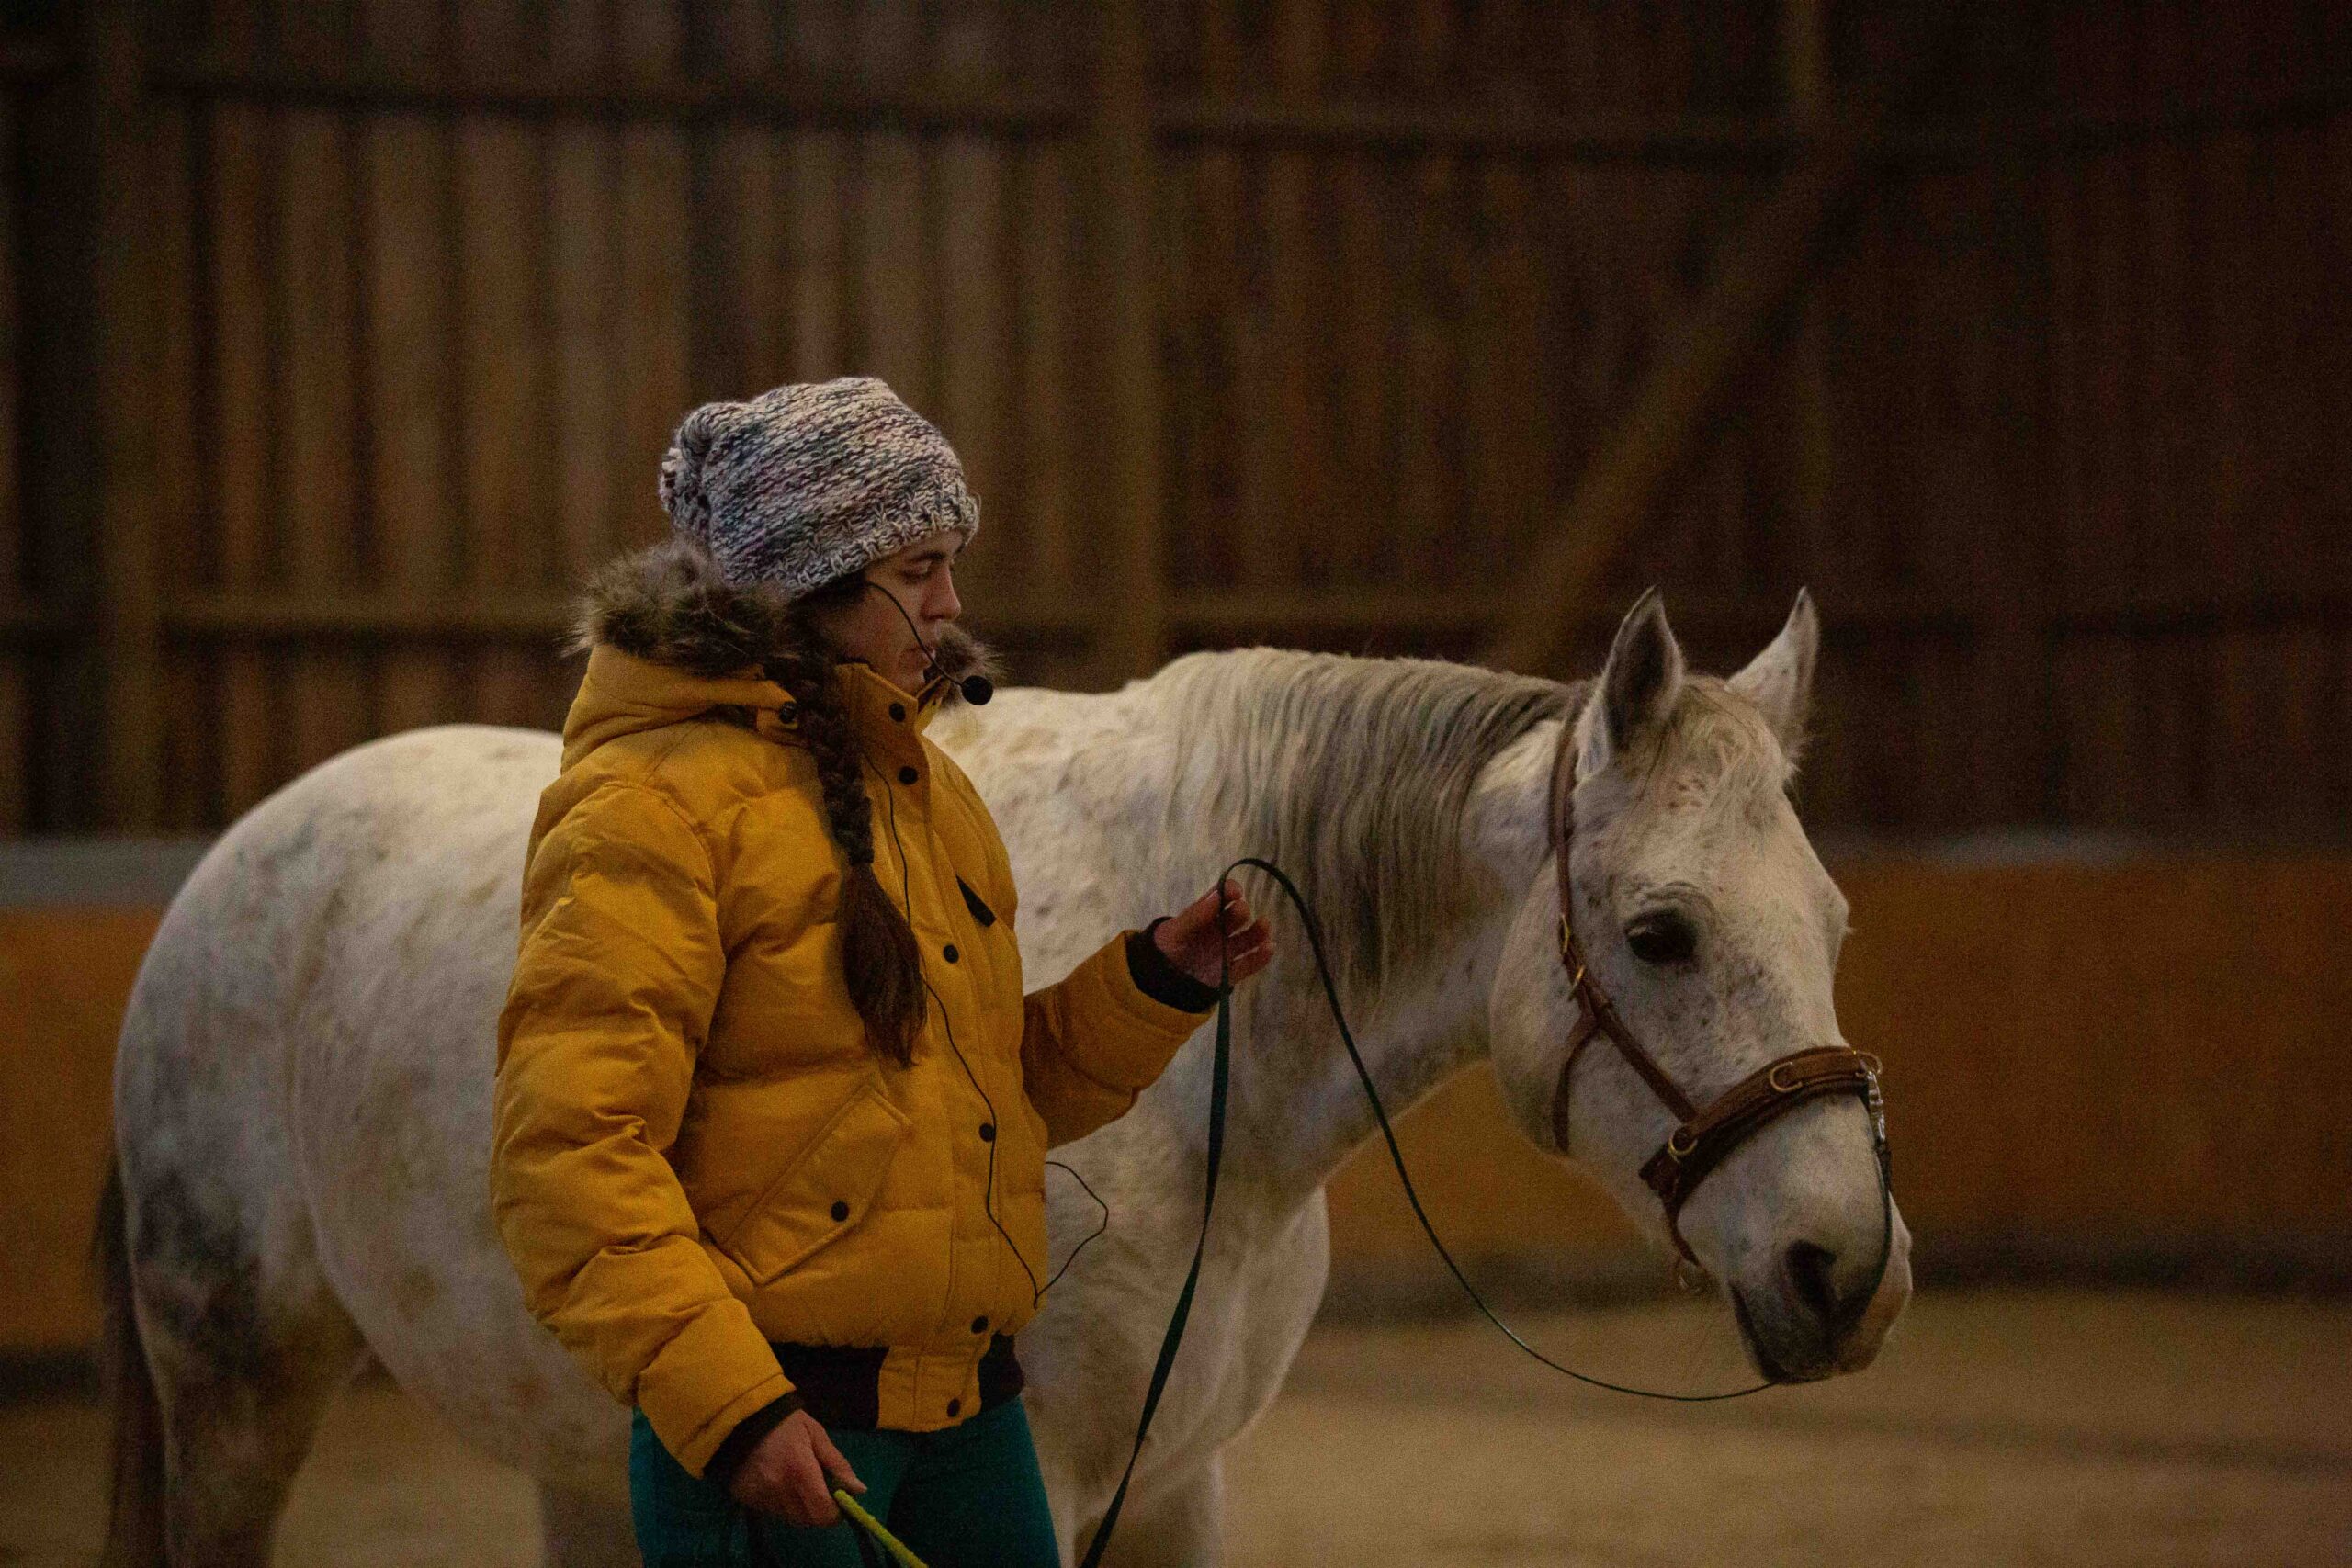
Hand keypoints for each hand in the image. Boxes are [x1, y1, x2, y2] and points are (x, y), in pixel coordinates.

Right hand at [726, 1409, 865, 1525]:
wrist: (742, 1418)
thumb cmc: (785, 1424)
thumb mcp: (816, 1434)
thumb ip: (838, 1464)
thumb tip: (859, 1489)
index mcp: (801, 1471)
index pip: (823, 1512)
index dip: (835, 1513)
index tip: (839, 1503)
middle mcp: (780, 1490)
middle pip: (808, 1520)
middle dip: (818, 1510)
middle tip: (819, 1492)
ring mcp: (761, 1497)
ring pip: (790, 1518)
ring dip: (799, 1508)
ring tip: (796, 1484)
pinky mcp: (747, 1500)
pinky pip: (772, 1512)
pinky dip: (781, 1504)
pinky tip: (778, 1484)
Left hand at [1154, 879, 1274, 988]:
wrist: (1160, 984)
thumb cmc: (1164, 951)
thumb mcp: (1173, 932)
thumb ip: (1194, 915)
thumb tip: (1217, 896)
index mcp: (1204, 916)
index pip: (1221, 898)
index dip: (1230, 891)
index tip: (1235, 891)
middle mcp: (1219, 931)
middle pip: (1236, 917)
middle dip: (1241, 912)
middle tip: (1241, 912)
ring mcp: (1225, 951)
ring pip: (1247, 939)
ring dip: (1258, 932)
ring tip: (1265, 925)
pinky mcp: (1229, 973)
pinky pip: (1248, 965)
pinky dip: (1260, 957)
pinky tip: (1269, 948)